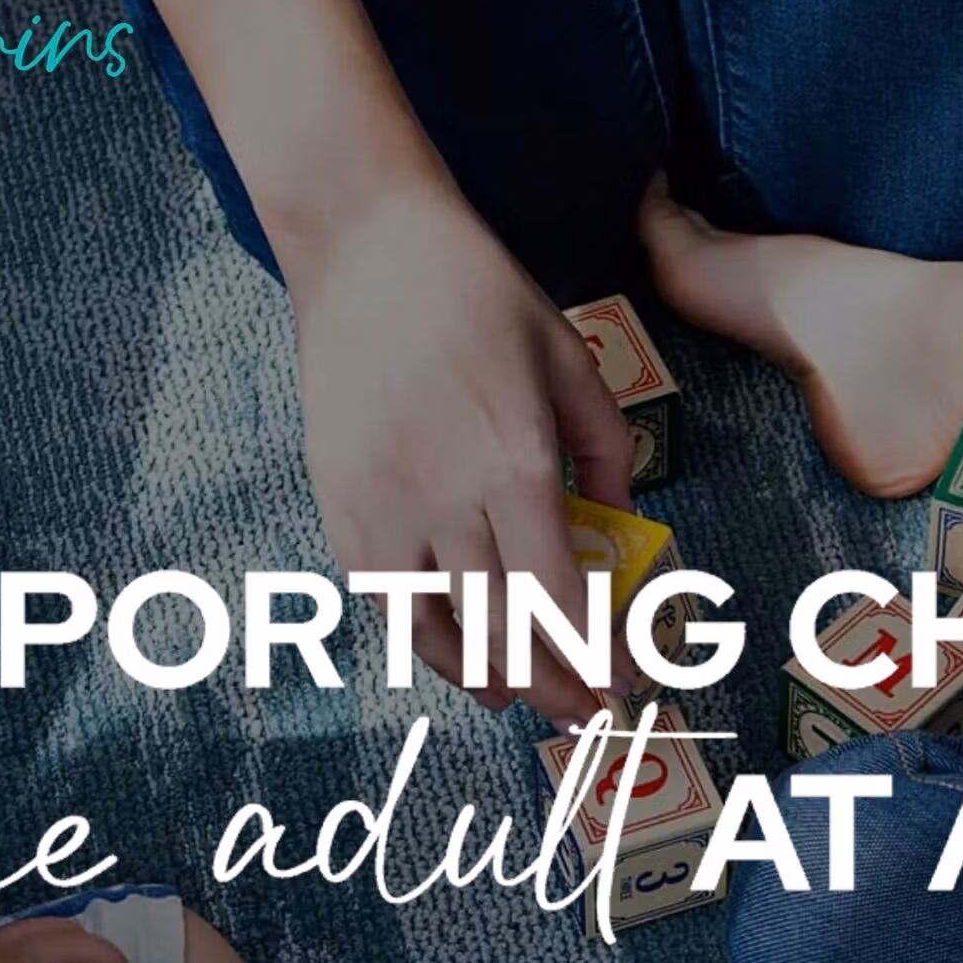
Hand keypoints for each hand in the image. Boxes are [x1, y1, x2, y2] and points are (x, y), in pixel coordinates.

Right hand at [282, 185, 634, 726]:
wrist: (366, 249)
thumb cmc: (479, 295)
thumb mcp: (571, 361)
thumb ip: (606, 452)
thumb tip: (622, 526)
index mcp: (515, 464)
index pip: (560, 600)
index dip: (594, 658)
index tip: (623, 687)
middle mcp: (447, 500)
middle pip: (504, 631)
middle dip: (553, 686)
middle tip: (584, 712)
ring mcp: (384, 507)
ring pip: (437, 630)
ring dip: (484, 675)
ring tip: (517, 694)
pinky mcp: (340, 504)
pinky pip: (385, 597)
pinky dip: (423, 634)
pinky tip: (455, 645)